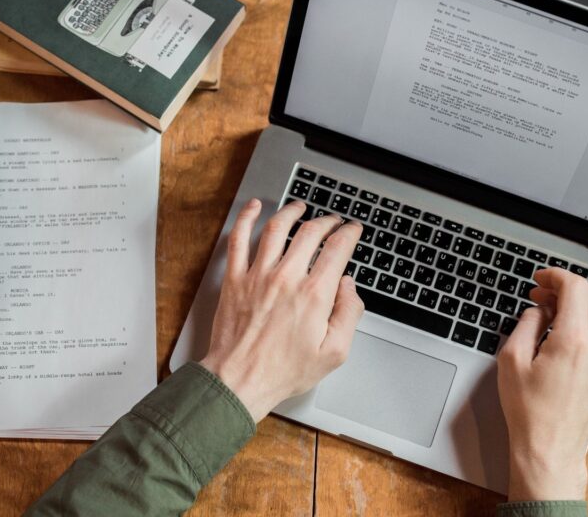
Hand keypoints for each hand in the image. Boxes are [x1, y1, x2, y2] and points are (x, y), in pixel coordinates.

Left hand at [199, 199, 364, 421]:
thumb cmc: (284, 371)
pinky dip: (246, 218)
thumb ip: (349, 315)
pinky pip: (238, 240)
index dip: (349, 234)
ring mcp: (258, 276)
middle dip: (326, 221)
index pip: (337, 249)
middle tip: (332, 222)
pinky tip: (254, 207)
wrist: (239, 380)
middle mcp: (286, 278)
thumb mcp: (334, 353)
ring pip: (276, 228)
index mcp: (314, 295)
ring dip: (291, 212)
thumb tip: (349, 287)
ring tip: (300, 207)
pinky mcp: (235, 280)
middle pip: (310, 232)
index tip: (352, 231)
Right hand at [497, 268, 587, 500]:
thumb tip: (539, 308)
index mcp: (574, 340)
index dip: (555, 276)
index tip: (540, 280)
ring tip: (562, 311)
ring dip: (587, 302)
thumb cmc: (529, 411)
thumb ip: (526, 324)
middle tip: (542, 296)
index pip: (575, 288)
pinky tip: (586, 329)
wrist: (550, 448)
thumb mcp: (512, 359)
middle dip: (565, 288)